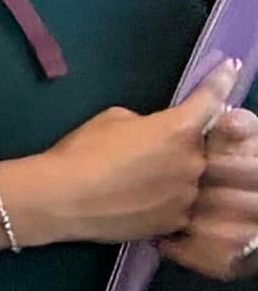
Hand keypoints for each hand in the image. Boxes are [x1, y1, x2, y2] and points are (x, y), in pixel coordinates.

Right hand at [28, 66, 257, 250]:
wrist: (60, 199)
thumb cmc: (81, 151)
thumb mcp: (113, 119)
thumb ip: (146, 123)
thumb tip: (154, 134)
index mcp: (179, 128)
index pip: (211, 99)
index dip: (222, 81)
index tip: (231, 69)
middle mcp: (194, 161)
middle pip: (201, 147)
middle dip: (182, 145)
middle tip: (148, 150)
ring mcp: (188, 195)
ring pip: (190, 179)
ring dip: (173, 176)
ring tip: (136, 181)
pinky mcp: (176, 222)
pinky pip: (179, 205)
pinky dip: (163, 201)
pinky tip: (134, 201)